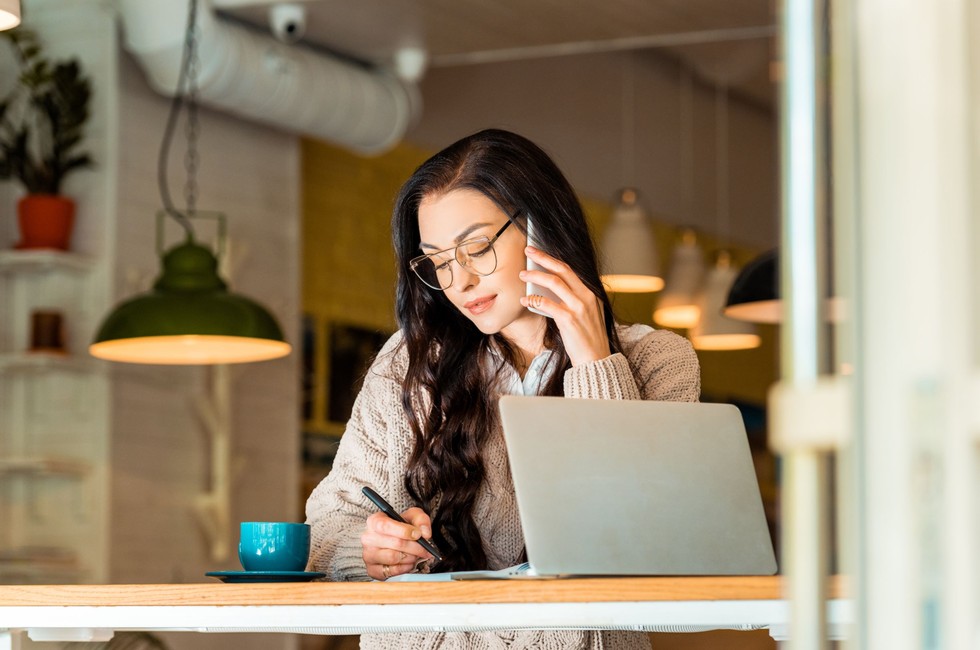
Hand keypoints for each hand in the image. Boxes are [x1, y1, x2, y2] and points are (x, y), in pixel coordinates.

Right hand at [361, 507, 434, 579]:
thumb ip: (420, 520)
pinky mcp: (372, 570)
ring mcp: (368, 555)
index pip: (386, 526)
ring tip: (416, 554)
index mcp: (374, 521)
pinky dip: (405, 568)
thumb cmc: (401, 527)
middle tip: (425, 549)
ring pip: (394, 558)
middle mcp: (368, 538)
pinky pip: (392, 571)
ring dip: (410, 557)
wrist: (393, 540)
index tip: (418, 534)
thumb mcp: (412, 516)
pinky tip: (409, 562)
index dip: (404, 531)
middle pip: (395, 543)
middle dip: (415, 547)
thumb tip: (424, 533)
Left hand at [519, 246, 609, 365]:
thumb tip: (545, 289)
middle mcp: (586, 296)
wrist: (595, 359)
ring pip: (554, 282)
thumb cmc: (587, 338)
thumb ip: (571, 300)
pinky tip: (525, 299)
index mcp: (591, 293)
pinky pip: (546, 303)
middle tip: (528, 250)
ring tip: (523, 274)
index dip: (552, 259)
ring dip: (535, 276)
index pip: (570, 270)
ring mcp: (578, 307)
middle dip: (543, 258)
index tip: (540, 252)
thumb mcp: (585, 314)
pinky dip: (533, 299)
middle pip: (562, 270)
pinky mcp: (568, 319)